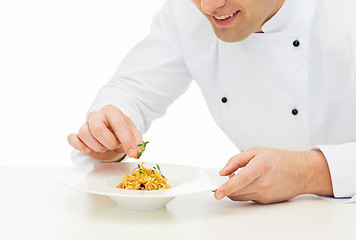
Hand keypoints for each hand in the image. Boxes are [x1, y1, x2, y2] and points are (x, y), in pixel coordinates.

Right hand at [67, 104, 142, 161]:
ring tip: (105, 147)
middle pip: (97, 129)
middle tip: (114, 145)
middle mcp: (96, 115)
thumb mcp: (133, 134)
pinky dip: (80, 146)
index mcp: (111, 111)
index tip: (132, 152)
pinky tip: (89, 150)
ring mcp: (85, 124)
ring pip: (85, 135)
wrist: (110, 133)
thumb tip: (137, 152)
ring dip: (98, 147)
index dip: (126, 141)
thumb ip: (137, 142)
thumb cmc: (121, 132)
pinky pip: (72, 139)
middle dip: (109, 142)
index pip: (118, 124)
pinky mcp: (78, 134)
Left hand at [214, 147, 332, 203]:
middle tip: (224, 178)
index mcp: (260, 168)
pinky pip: (248, 198)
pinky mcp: (266, 201)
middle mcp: (263, 184)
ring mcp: (265, 195)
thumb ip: (236, 160)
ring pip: (240, 197)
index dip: (226, 187)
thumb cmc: (281, 160)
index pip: (240, 180)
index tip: (217, 193)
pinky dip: (244, 192)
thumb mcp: (256, 151)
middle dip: (225, 187)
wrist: (302, 172)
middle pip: (236, 192)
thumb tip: (223, 171)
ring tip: (238, 178)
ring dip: (234, 190)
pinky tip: (250, 183)